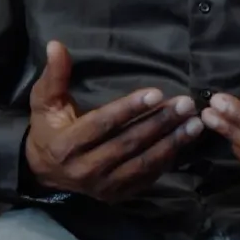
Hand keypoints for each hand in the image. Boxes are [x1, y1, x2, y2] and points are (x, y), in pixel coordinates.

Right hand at [24, 41, 202, 201]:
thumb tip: (56, 44)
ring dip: (172, 143)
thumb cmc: (48, 128)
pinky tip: (184, 142)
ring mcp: (104, 186)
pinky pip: (148, 177)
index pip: (103, 125)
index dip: (129, 109)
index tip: (156, 93)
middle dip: (160, 123)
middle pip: (128, 144)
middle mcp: (85, 170)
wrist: (45, 173)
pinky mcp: (118, 194)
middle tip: (186, 104)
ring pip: (143, 163)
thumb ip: (55, 75)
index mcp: (66, 145)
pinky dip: (168, 160)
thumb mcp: (45, 101)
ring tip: (194, 124)